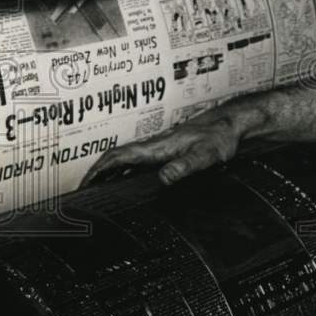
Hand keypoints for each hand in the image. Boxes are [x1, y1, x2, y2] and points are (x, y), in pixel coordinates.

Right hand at [81, 104, 250, 187]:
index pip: (120, 156)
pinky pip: (139, 161)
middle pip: (117, 158)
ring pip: (126, 159)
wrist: (232, 124)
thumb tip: (164, 178)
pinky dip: (125, 171)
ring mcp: (160, 148)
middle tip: (84, 191)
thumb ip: (185, 166)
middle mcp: (154, 146)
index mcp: (158, 147)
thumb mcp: (205, 155)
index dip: (99, 170)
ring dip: (109, 172)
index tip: (84, 183)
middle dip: (97, 173)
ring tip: (97, 190)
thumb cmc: (220, 138)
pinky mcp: (168, 151)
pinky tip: (127, 183)